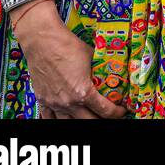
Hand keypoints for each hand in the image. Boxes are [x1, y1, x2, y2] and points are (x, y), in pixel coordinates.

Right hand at [11, 0, 126, 118]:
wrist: (43, 42)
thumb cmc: (68, 47)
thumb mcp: (93, 58)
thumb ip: (101, 70)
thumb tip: (114, 72)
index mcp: (83, 92)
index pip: (105, 111)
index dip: (117, 113)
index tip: (122, 111)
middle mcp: (68, 102)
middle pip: (89, 122)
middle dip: (102, 119)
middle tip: (109, 115)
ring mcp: (54, 103)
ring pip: (70, 123)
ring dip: (83, 120)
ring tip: (90, 116)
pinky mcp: (42, 100)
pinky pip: (49, 118)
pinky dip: (59, 120)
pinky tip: (67, 117)